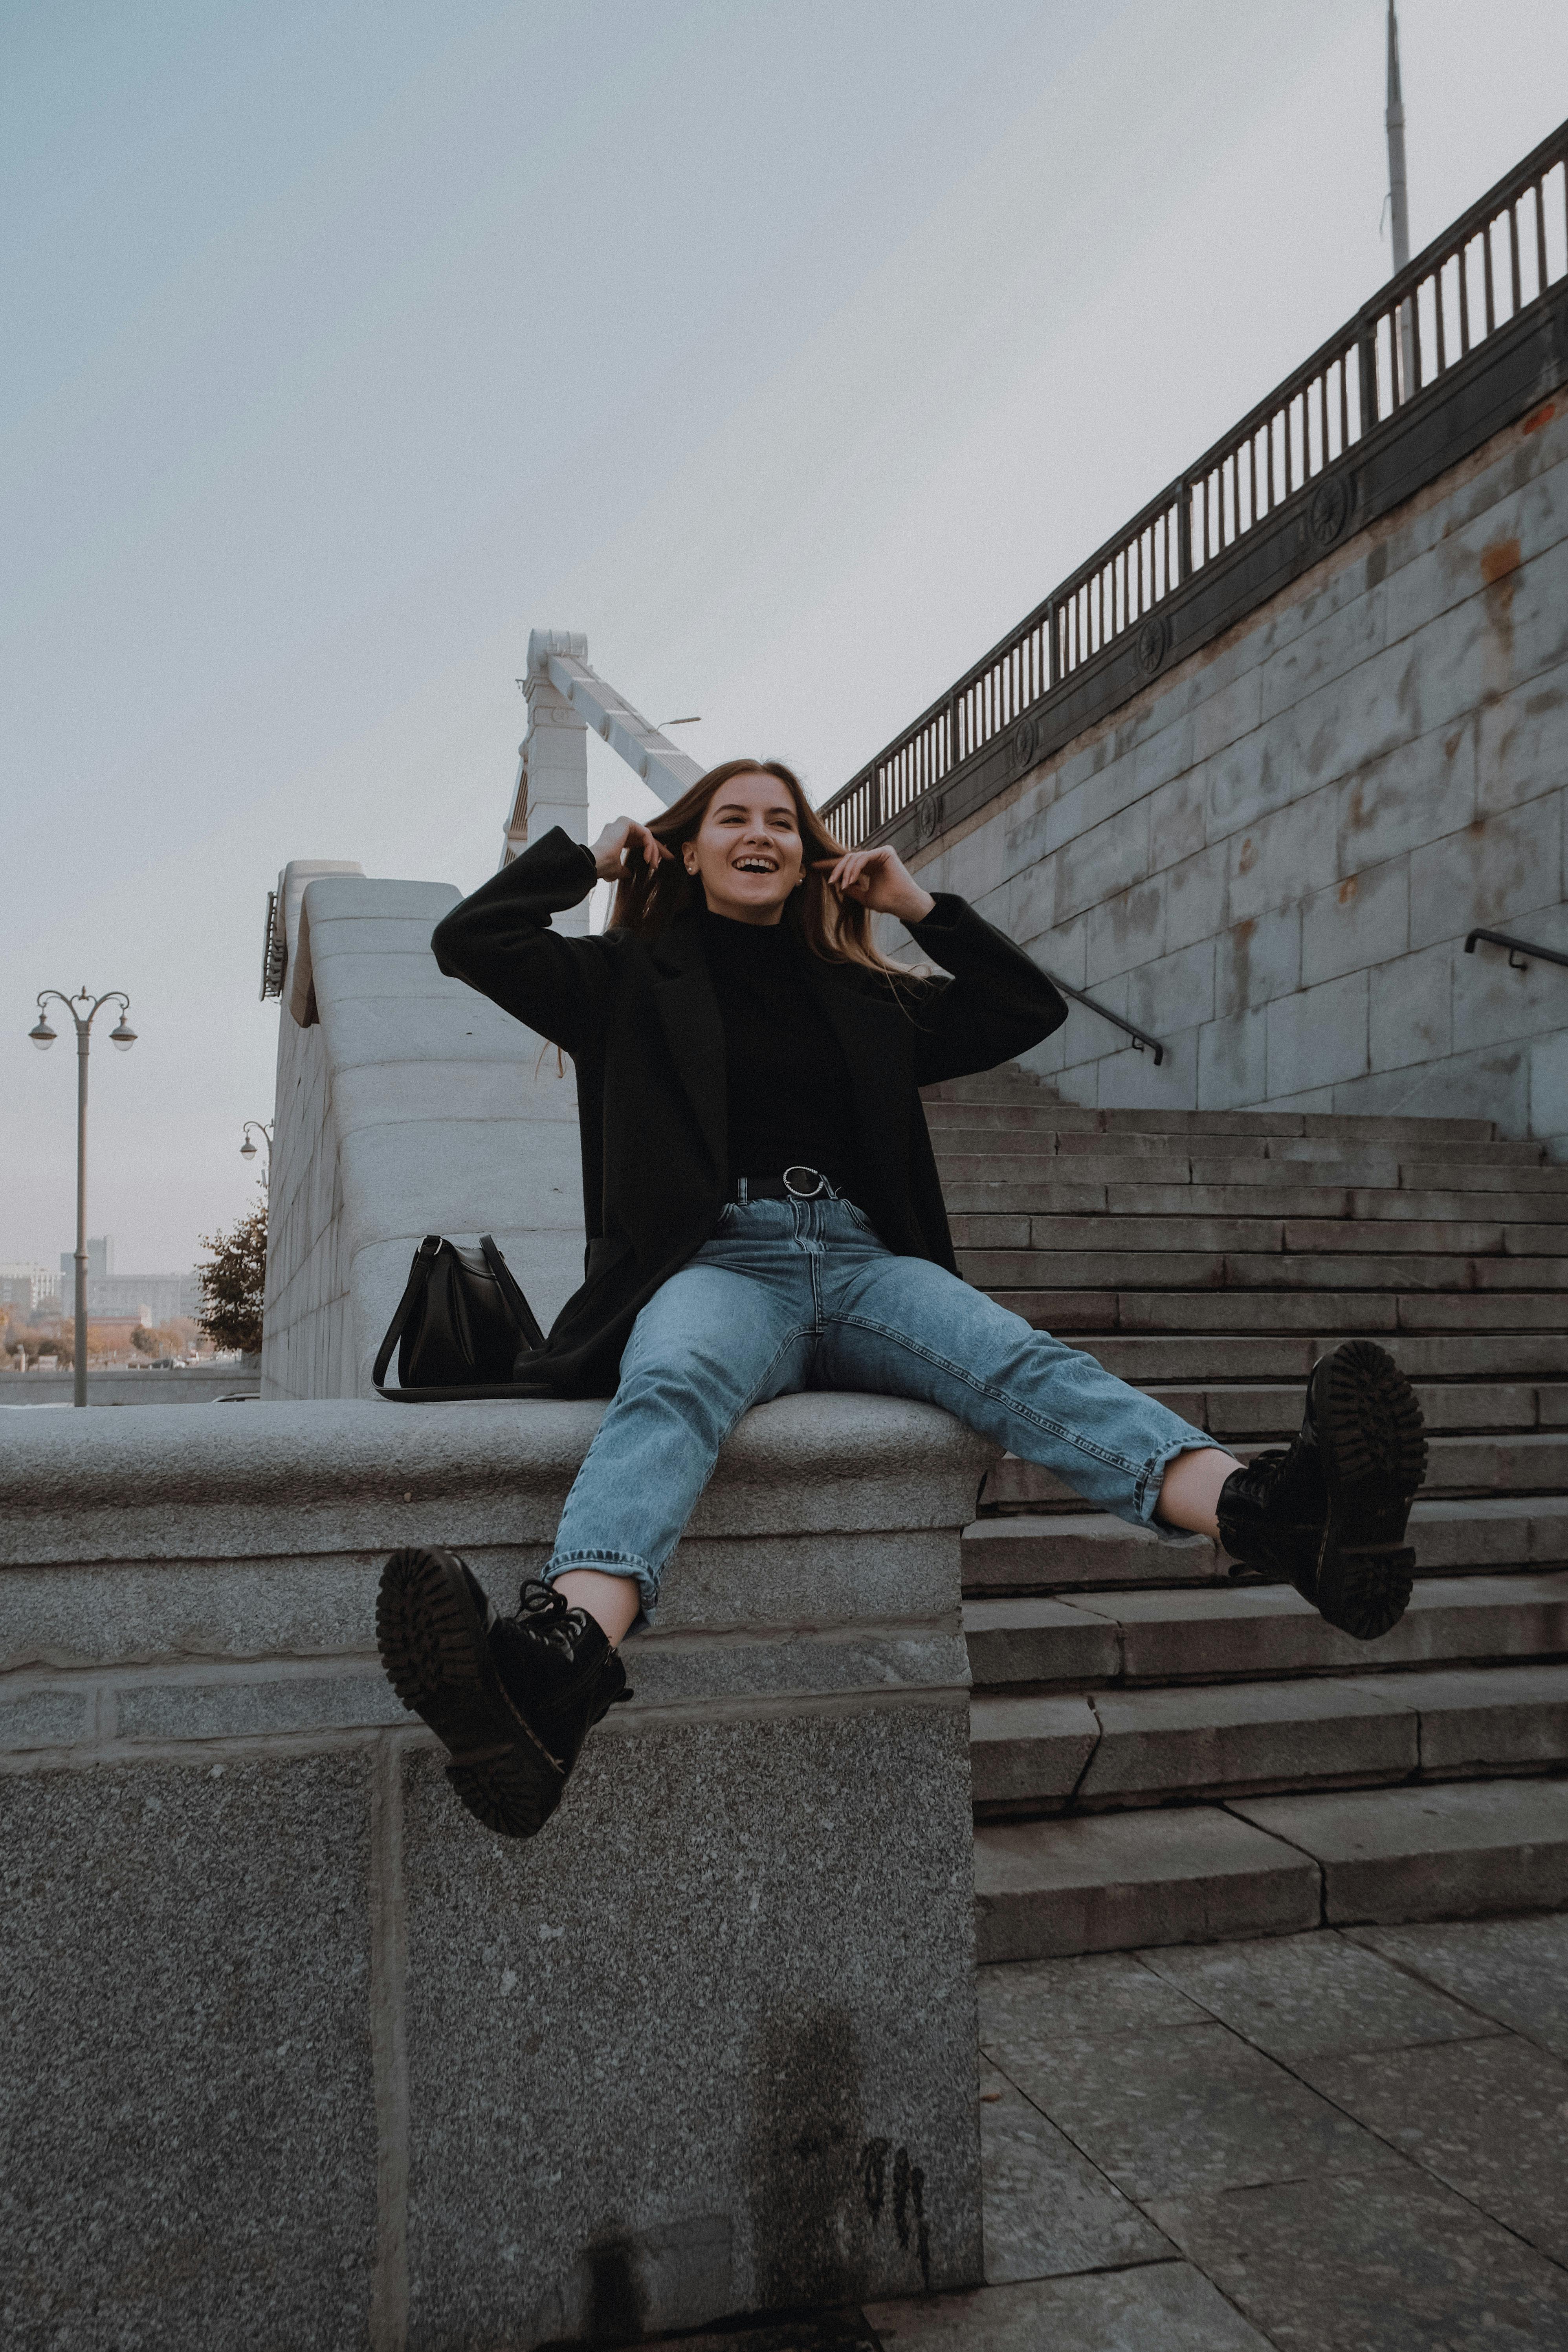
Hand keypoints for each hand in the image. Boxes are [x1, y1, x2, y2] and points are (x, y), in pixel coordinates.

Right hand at [589, 817, 670, 882]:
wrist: (596, 863)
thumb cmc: (603, 867)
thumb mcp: (616, 870)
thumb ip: (623, 870)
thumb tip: (628, 873)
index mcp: (616, 838)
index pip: (638, 841)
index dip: (651, 851)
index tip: (659, 863)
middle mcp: (619, 829)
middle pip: (645, 836)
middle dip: (658, 848)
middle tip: (669, 858)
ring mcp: (621, 823)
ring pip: (646, 835)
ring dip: (654, 851)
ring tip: (654, 865)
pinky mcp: (625, 822)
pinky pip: (645, 833)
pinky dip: (649, 846)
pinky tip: (648, 858)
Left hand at [814, 845, 935, 923]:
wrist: (903, 905)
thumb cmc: (888, 902)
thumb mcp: (864, 896)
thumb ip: (852, 888)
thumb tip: (837, 884)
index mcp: (870, 867)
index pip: (848, 863)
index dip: (831, 865)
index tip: (814, 867)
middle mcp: (874, 858)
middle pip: (848, 858)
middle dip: (836, 869)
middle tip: (830, 881)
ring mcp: (880, 853)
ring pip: (854, 857)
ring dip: (845, 872)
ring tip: (842, 885)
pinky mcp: (885, 852)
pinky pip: (863, 857)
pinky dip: (854, 868)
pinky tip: (850, 880)